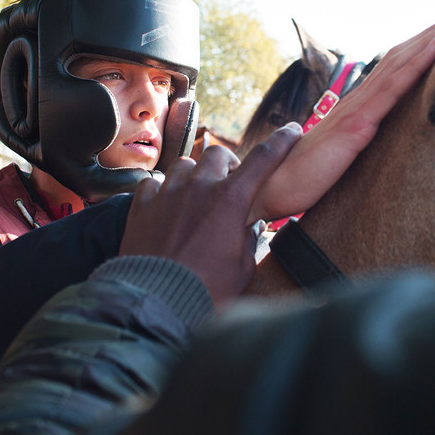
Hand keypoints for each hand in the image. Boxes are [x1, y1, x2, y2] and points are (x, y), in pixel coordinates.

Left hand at [120, 124, 301, 308]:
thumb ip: (249, 240)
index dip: (281, 141)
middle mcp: (199, 188)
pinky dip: (162, 190)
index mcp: (231, 200)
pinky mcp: (141, 206)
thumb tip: (250, 226)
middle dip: (227, 165)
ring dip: (194, 175)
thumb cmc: (206, 290)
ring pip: (184, 164)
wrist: (155, 303)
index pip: (264, 159)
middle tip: (229, 185)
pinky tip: (165, 207)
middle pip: (218, 154)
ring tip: (195, 196)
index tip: (293, 130)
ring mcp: (167, 194)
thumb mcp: (242, 269)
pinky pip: (153, 182)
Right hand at [248, 11, 434, 222]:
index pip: (388, 72)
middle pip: (396, 59)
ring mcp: (356, 109)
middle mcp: (355, 101)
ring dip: (428, 40)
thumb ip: (350, 140)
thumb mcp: (335, 154)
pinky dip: (416, 64)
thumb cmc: (300, 176)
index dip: (412, 52)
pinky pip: (392, 89)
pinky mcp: (357, 125)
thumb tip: (361, 138)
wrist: (274, 186)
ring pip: (398, 66)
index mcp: (353, 108)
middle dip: (426, 36)